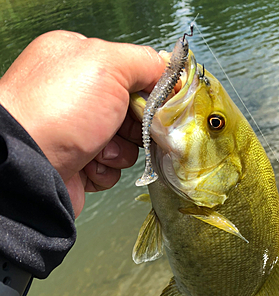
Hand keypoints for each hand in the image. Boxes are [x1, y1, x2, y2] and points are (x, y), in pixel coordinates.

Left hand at [0, 31, 165, 216]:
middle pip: (132, 111)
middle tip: (125, 128)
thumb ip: (143, 61)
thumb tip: (167, 69)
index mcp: (79, 62)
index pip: (132, 71)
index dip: (151, 89)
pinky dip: (106, 169)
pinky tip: (89, 164)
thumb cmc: (58, 110)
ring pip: (125, 144)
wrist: (29, 164)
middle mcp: (77, 96)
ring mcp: (77, 132)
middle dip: (136, 125)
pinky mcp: (79, 163)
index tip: (161, 102)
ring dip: (120, 151)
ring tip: (99, 149)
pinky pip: (111, 168)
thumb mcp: (107, 65)